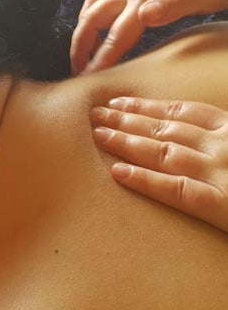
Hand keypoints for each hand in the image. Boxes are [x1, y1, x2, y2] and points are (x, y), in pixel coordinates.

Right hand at [71, 0, 227, 75]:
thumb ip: (174, 4)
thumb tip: (143, 16)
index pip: (115, 35)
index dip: (98, 59)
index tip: (86, 80)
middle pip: (92, 18)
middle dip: (79, 45)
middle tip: (75, 70)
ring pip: (94, 2)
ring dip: (83, 25)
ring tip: (85, 47)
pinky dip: (95, 4)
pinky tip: (98, 13)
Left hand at [89, 96, 227, 232]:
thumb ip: (221, 146)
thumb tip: (193, 141)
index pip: (184, 113)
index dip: (147, 107)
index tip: (117, 103)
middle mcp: (224, 148)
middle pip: (165, 130)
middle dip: (125, 120)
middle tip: (94, 114)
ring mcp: (224, 175)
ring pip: (164, 153)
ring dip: (127, 142)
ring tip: (97, 135)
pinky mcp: (225, 206)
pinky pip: (178, 191)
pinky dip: (146, 180)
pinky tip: (117, 173)